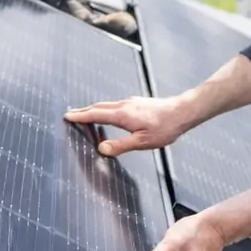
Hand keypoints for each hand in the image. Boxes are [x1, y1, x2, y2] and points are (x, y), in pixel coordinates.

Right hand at [63, 94, 195, 156]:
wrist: (182, 112)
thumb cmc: (165, 128)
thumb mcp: (142, 142)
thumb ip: (120, 146)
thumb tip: (101, 148)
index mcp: (122, 115)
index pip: (95, 114)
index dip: (80, 116)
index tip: (67, 116)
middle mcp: (124, 105)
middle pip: (98, 107)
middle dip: (83, 111)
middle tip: (70, 114)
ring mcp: (130, 102)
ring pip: (106, 104)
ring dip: (93, 109)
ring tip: (84, 114)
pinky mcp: (137, 103)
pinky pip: (114, 104)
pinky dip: (104, 108)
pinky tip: (107, 114)